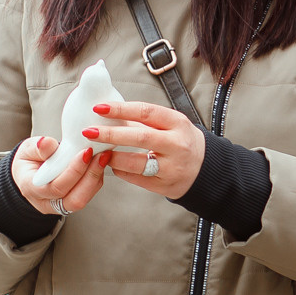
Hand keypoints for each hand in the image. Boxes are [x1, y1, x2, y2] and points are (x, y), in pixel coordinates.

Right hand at [12, 133, 111, 215]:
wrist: (29, 170)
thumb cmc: (28, 160)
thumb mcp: (28, 149)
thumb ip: (37, 147)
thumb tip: (47, 143)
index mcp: (30, 188)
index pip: (55, 187)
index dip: (73, 171)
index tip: (85, 153)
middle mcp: (45, 202)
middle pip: (73, 199)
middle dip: (90, 176)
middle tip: (101, 156)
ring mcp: (59, 205)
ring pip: (82, 199)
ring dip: (96, 178)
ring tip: (103, 157)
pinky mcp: (71, 201)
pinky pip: (86, 195)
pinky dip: (96, 179)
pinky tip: (100, 163)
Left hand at [80, 101, 206, 199]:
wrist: (206, 169)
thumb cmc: (182, 141)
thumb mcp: (171, 124)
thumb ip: (145, 120)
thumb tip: (110, 112)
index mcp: (178, 123)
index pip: (146, 112)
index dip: (121, 109)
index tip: (99, 108)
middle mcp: (177, 145)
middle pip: (140, 137)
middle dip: (111, 134)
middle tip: (89, 132)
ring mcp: (172, 168)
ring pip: (136, 163)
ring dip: (113, 157)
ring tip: (98, 152)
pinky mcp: (165, 186)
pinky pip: (137, 179)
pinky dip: (121, 171)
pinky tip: (112, 165)